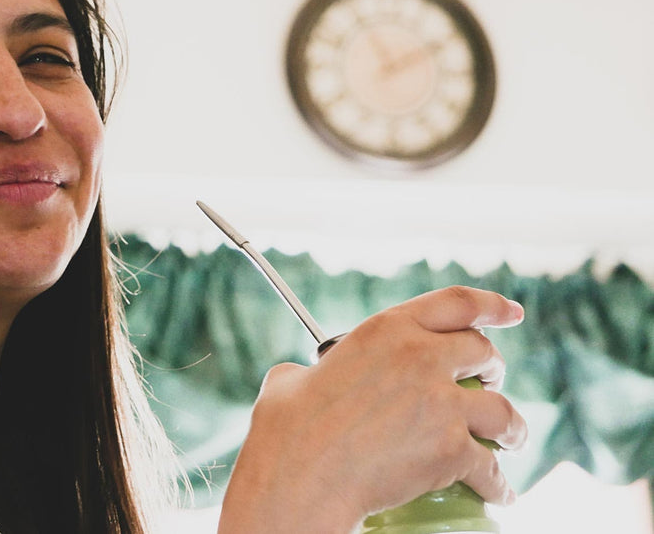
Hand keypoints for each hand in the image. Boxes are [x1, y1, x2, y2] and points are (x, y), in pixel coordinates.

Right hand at [217, 286, 527, 532]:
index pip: (457, 303)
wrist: (299, 477)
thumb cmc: (286, 431)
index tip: (510, 313)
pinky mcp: (451, 450)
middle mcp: (421, 357)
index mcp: (386, 329)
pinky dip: (497, 485)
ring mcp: (441, 404)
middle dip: (492, 369)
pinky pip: (489, 469)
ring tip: (509, 439)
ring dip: (511, 426)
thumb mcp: (292, 378)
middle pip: (483, 354)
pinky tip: (498, 494)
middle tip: (486, 384)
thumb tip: (307, 377)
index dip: (491, 306)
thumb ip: (315, 369)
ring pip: (503, 411)